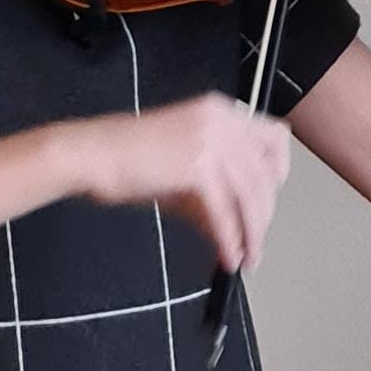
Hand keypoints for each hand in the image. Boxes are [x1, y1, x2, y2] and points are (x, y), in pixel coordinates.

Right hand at [72, 91, 291, 271]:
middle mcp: (221, 121)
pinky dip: (230, 241)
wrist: (91, 155)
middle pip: (264, 176)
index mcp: (219, 111)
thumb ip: (215, 193)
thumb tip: (239, 228)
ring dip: (251, 235)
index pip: (272, 137)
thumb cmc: (127, 160)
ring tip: (246, 259)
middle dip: (262, 216)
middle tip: (255, 243)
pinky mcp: (198, 167)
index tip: (273, 198)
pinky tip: (227, 257)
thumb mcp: (182, 172)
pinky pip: (225, 213)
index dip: (279, 171)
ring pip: (250, 198)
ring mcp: (211, 142)